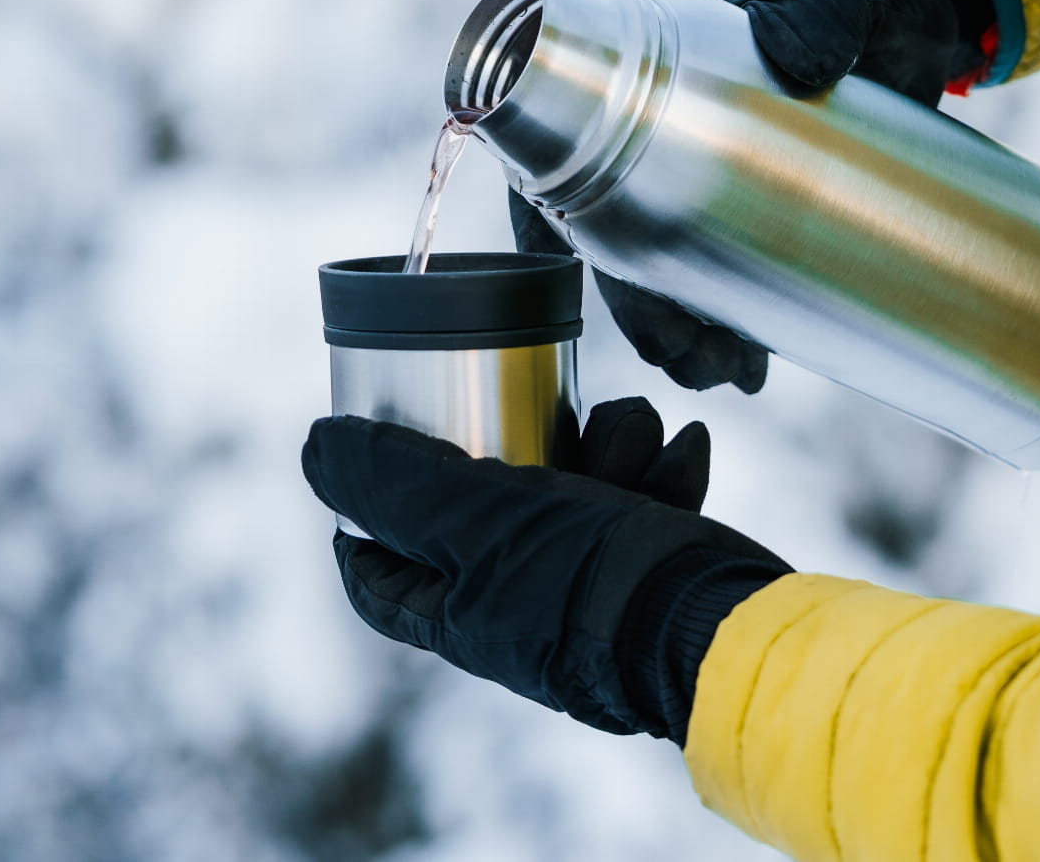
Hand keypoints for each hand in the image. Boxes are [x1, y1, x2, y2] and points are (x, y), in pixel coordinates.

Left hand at [302, 399, 788, 739]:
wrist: (722, 623)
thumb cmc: (590, 579)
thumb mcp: (478, 517)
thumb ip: (396, 480)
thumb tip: (317, 446)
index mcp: (456, 610)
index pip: (378, 566)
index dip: (367, 504)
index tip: (378, 440)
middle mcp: (514, 605)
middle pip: (487, 501)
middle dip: (531, 442)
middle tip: (560, 416)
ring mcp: (584, 588)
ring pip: (573, 483)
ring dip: (611, 445)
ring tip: (640, 436)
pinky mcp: (646, 567)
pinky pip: (639, 499)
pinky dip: (661, 472)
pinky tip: (682, 454)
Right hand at [510, 0, 989, 391]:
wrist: (921, 12)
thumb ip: (822, 15)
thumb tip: (796, 60)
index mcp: (640, 80)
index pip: (561, 158)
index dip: (560, 231)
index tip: (605, 287)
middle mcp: (656, 138)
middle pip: (610, 243)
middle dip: (644, 316)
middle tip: (698, 357)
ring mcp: (703, 180)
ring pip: (661, 276)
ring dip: (684, 338)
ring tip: (736, 372)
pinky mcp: (753, 213)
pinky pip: (716, 281)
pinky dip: (727, 330)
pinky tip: (755, 365)